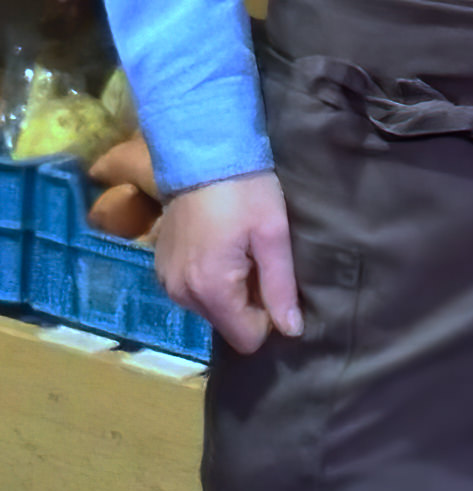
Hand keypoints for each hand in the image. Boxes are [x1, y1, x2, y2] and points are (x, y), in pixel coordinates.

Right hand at [156, 172, 301, 355]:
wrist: (201, 152)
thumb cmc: (245, 190)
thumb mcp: (273, 234)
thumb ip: (281, 287)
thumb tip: (292, 331)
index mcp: (211, 290)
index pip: (247, 338)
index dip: (268, 316)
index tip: (274, 280)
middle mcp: (182, 295)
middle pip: (228, 324)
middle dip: (248, 301)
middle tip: (258, 257)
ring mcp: (167, 282)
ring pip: (211, 309)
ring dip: (229, 288)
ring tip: (238, 247)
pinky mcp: (161, 269)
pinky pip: (193, 291)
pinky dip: (209, 277)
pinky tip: (218, 244)